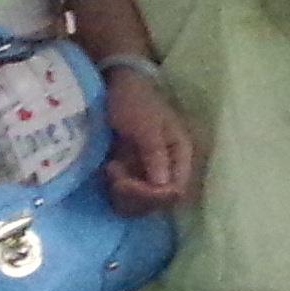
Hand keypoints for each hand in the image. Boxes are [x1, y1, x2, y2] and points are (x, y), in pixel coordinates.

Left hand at [99, 68, 197, 214]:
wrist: (115, 86)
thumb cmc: (134, 100)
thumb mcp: (146, 124)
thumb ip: (155, 153)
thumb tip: (164, 186)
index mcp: (180, 154)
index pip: (175, 191)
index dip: (150, 195)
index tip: (123, 182)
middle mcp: (170, 169)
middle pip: (159, 203)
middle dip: (133, 194)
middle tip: (112, 171)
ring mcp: (151, 173)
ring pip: (142, 204)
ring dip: (122, 193)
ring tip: (110, 168)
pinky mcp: (134, 175)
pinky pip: (128, 197)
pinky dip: (116, 190)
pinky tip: (109, 170)